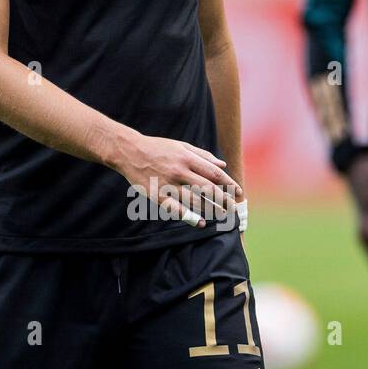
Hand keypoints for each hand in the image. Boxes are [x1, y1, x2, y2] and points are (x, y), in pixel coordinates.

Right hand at [105, 129, 240, 228]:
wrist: (129, 152)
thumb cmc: (157, 148)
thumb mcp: (180, 146)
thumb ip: (202, 155)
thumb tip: (223, 164)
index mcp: (186, 157)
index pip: (214, 173)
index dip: (229, 184)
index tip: (238, 192)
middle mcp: (178, 171)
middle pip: (208, 189)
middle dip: (224, 200)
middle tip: (233, 208)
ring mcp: (167, 184)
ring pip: (195, 201)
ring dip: (211, 209)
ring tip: (220, 214)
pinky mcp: (156, 195)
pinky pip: (175, 209)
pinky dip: (189, 217)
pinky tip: (199, 222)